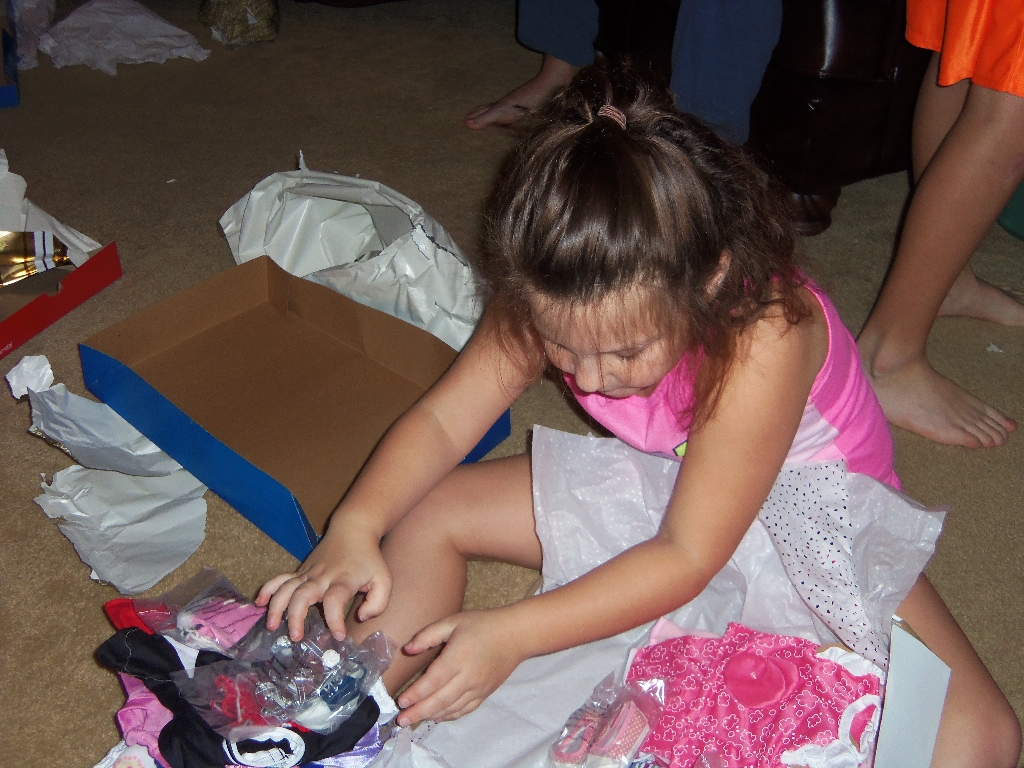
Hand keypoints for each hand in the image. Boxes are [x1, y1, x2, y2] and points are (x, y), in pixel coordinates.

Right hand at [256, 521, 390, 641]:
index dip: (335, 619)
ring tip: (273, 627)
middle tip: (296, 637)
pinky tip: (259, 603)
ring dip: (276, 607)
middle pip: (303, 595)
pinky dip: (267, 589)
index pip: (335, 601)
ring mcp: (308, 573)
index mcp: (343, 580)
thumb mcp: (383, 580)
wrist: (353, 531)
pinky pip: (279, 579)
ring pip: (286, 588)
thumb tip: (361, 617)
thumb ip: (378, 602)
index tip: (338, 636)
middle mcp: (322, 577)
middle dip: (296, 617)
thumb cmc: (369, 559)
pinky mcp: (300, 572)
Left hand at [395, 608, 526, 725]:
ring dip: (431, 716)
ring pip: (451, 708)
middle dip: (418, 712)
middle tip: (401, 719)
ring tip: (413, 719)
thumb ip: (428, 635)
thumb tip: (408, 649)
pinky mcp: (485, 694)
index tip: (401, 701)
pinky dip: (449, 716)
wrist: (515, 635)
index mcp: (458, 657)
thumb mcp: (453, 622)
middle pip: (440, 700)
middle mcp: (468, 677)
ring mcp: (478, 688)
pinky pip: (465, 710)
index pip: (433, 681)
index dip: (416, 694)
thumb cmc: (482, 625)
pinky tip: (436, 716)